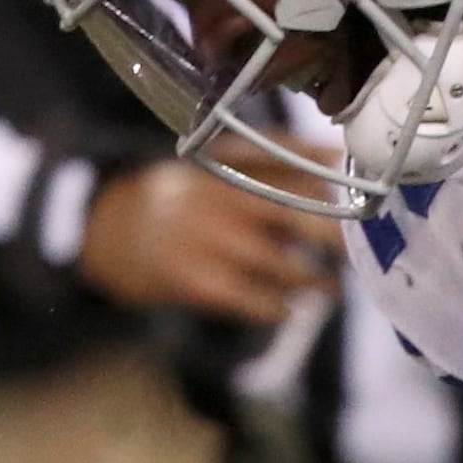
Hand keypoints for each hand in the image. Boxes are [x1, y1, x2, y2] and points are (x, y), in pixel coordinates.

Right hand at [75, 159, 346, 321]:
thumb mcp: (210, 167)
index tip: (361, 178)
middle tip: (361, 249)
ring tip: (332, 287)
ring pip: (281, 262)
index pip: (283, 155)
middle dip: (335, 234)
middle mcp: (215, 194)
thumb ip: (266, 163)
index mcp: (219, 161)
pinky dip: (280, 306)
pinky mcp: (196, 280)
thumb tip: (335, 156)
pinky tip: (291, 307)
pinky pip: (254, 300)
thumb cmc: (176, 202)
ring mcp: (205, 239)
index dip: (325, 167)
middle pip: (292, 211)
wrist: (101, 233)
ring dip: (315, 278)